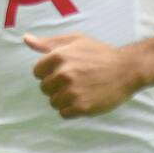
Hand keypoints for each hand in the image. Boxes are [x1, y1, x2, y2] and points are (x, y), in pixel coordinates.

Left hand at [23, 33, 142, 117]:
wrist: (127, 69)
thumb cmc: (100, 53)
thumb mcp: (75, 41)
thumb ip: (48, 43)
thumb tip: (25, 39)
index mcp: (58, 56)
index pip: (37, 72)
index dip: (48, 72)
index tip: (64, 71)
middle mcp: (63, 74)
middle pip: (44, 88)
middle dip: (56, 86)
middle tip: (75, 81)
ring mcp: (72, 92)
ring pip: (53, 102)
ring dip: (64, 99)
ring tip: (81, 90)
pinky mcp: (82, 107)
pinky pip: (64, 113)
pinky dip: (72, 110)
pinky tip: (84, 99)